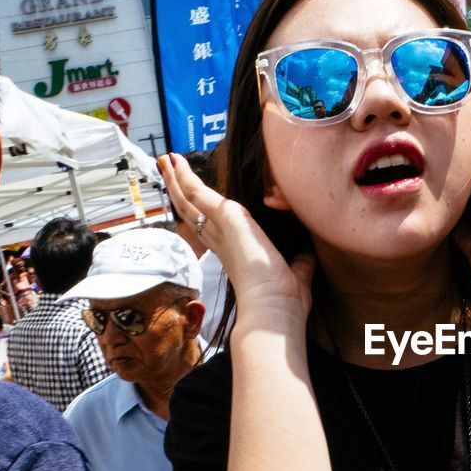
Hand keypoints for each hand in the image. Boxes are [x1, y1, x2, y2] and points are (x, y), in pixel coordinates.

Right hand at [159, 153, 315, 321]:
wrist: (273, 309)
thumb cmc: (284, 302)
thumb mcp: (296, 275)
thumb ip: (300, 264)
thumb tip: (306, 257)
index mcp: (236, 254)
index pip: (213, 229)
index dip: (202, 214)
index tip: (194, 201)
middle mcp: (222, 242)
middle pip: (194, 213)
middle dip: (180, 192)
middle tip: (168, 173)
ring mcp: (219, 230)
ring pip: (190, 202)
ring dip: (177, 180)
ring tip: (165, 161)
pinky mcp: (225, 217)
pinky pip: (198, 193)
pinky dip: (185, 177)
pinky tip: (174, 161)